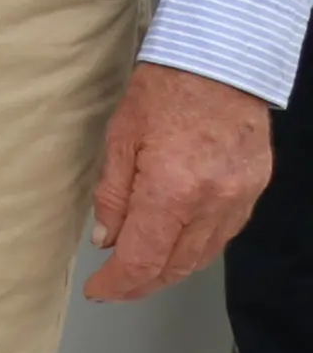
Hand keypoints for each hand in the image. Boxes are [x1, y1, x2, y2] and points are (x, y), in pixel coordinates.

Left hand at [86, 61, 274, 302]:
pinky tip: (177, 245)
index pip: (142, 259)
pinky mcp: (254, 189)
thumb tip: (107, 239)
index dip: (118, 284)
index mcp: (172, 190)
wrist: (219, 61)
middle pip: (176, 266)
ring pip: (203, 256)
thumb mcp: (120, 139)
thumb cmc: (164, 90)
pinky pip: (224, 234)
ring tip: (141, 272)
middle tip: (115, 287)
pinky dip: (197, 247)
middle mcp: (212, 202)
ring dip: (171, 270)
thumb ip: (113, 196)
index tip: (99, 291)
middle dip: (142, 283)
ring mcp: (239, 198)